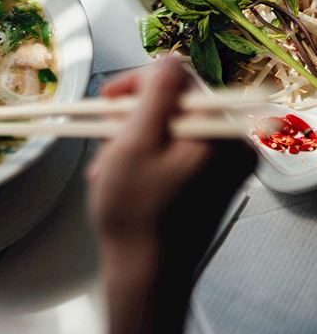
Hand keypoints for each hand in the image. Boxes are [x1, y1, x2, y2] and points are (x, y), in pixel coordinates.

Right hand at [86, 55, 255, 282]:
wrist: (146, 274)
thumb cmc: (136, 212)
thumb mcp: (136, 142)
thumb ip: (155, 92)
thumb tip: (170, 58)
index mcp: (221, 134)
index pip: (179, 80)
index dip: (137, 84)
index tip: (105, 99)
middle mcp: (230, 148)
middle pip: (172, 106)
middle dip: (130, 121)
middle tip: (104, 143)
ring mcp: (221, 169)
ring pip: (167, 131)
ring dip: (130, 142)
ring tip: (106, 169)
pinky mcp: (208, 185)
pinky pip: (172, 154)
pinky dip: (142, 160)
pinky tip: (119, 178)